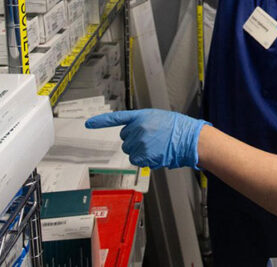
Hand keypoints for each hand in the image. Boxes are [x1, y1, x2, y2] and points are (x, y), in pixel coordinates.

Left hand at [85, 109, 208, 169]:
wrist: (188, 139)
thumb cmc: (177, 128)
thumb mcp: (157, 118)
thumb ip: (142, 123)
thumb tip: (134, 132)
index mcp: (140, 116)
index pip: (116, 118)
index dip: (100, 121)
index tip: (88, 124)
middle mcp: (137, 128)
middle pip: (124, 138)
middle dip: (133, 140)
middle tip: (150, 139)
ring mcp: (139, 142)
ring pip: (130, 150)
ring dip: (139, 150)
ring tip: (155, 146)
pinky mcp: (143, 155)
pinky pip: (136, 160)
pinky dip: (143, 159)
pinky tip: (155, 154)